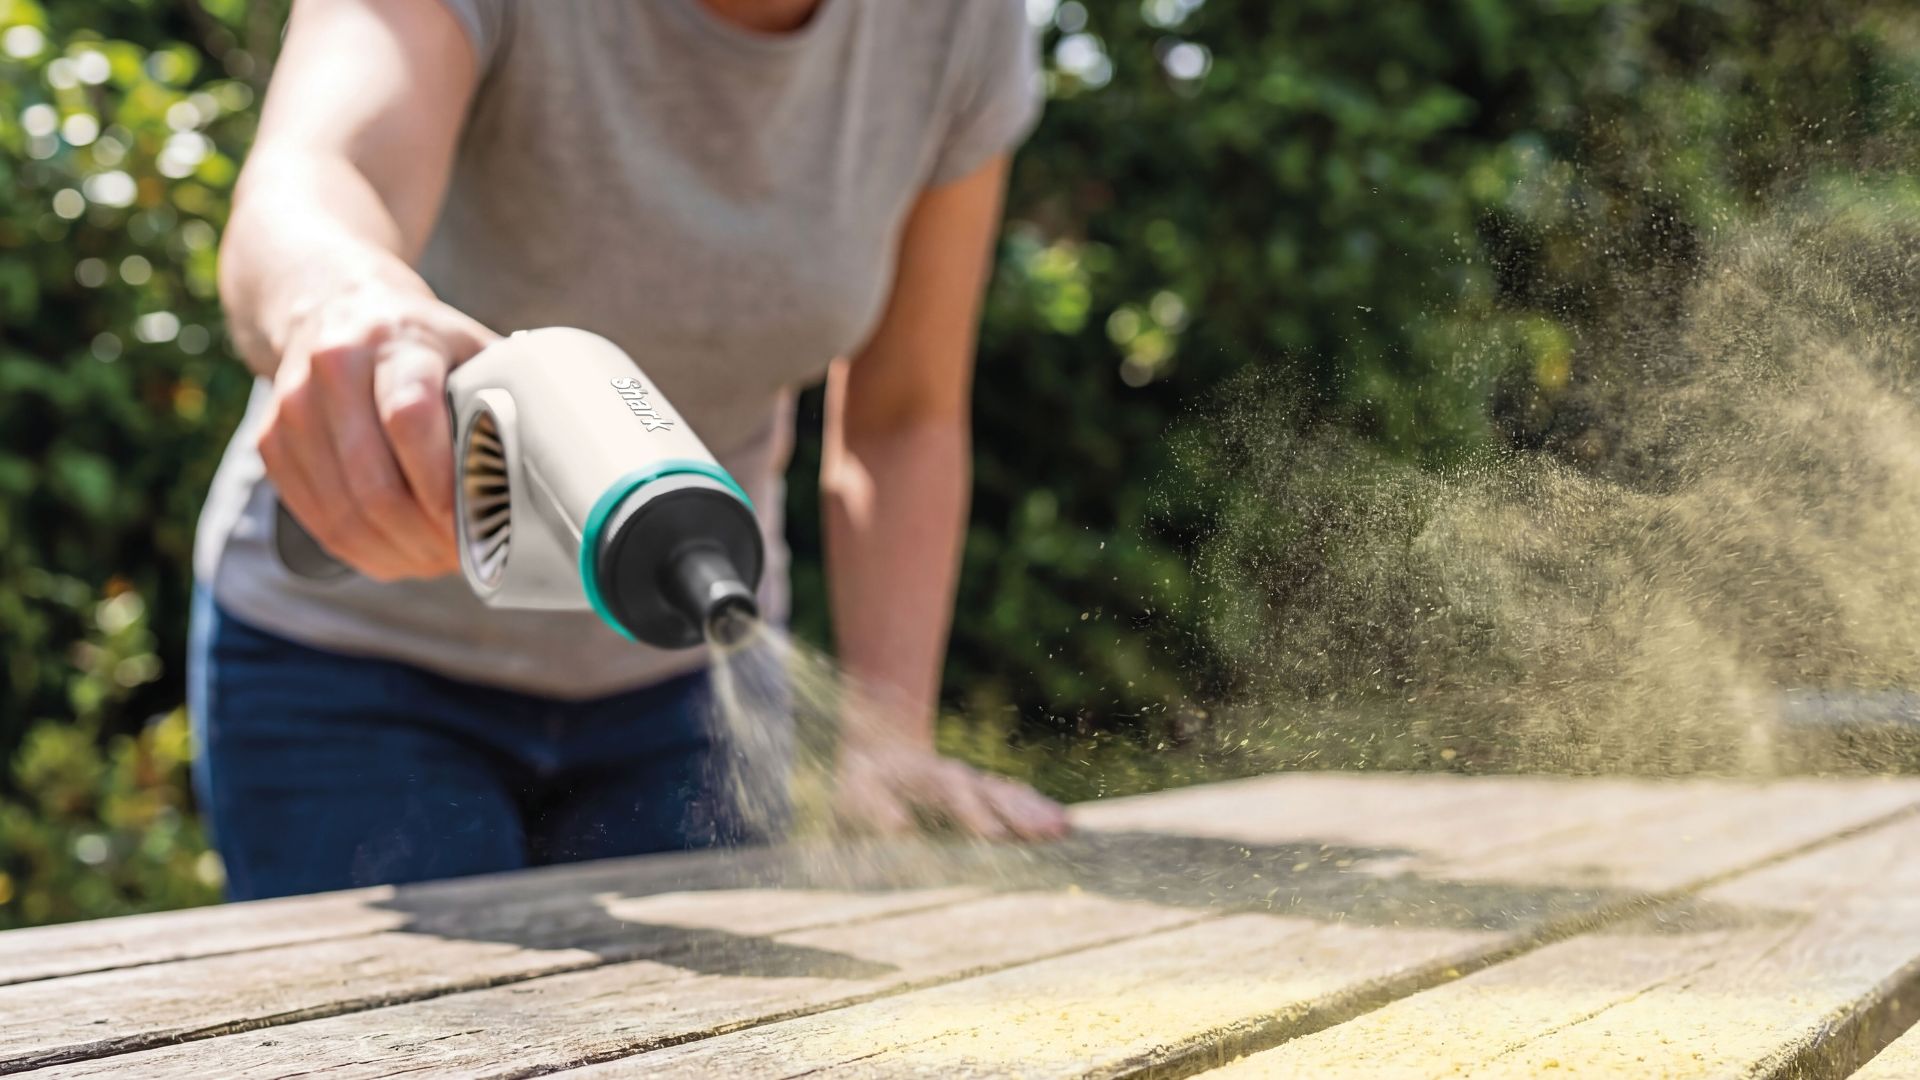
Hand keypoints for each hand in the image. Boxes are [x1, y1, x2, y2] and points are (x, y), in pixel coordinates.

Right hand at [259, 285, 497, 581]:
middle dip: (424, 537)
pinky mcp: (273, 440)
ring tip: (436, 562)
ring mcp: (294, 406)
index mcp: (394, 342)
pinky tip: (396, 554)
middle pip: (374, 482)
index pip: (410, 420)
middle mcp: (334, 369)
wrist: (334, 302)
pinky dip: (360, 550)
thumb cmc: (423, 340)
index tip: (474, 522)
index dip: (442, 483)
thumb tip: (562, 460)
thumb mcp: (469, 345)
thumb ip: (508, 394)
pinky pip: (315, 517)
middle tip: (464, 558)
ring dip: (395, 552)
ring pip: (342, 510)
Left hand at [833, 741, 1069, 841]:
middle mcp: (959, 778)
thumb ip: (876, 808)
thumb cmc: (864, 782)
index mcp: (927, 778)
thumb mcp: (857, 791)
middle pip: (995, 794)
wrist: (879, 752)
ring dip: (1037, 812)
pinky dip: (1039, 810)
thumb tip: (898, 826)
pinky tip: (1063, 824)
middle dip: (1021, 814)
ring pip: (1011, 796)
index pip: (955, 793)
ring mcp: (976, 785)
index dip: (973, 813)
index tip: (992, 837)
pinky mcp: (985, 796)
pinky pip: (1016, 800)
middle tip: (1050, 833)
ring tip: (1066, 829)